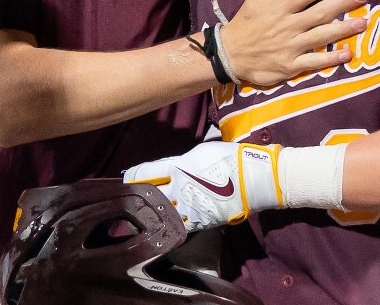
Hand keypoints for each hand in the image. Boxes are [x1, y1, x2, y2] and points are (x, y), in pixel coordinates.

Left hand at [123, 142, 282, 231]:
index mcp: (177, 168)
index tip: (125, 179)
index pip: (145, 174)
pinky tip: (165, 226)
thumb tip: (171, 167)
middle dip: (137, 198)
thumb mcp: (201, 152)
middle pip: (148, 196)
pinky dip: (171, 226)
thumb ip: (182, 162)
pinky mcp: (200, 222)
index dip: (132, 177)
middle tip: (128, 201)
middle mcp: (178, 189)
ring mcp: (188, 208)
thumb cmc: (229, 158)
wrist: (253, 179)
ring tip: (143, 216)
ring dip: (152, 215)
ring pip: (162, 214)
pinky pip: (179, 226)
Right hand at [220, 0, 367, 87]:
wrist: (229, 53)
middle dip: (344, 3)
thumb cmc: (246, 21)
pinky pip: (314, 61)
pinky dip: (331, 58)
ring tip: (363, 22)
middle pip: (321, 12)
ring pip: (322, 36)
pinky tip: (348, 54)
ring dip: (344, 29)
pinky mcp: (291, 65)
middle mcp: (289, 25)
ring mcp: (291, 46)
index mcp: (282, 7)